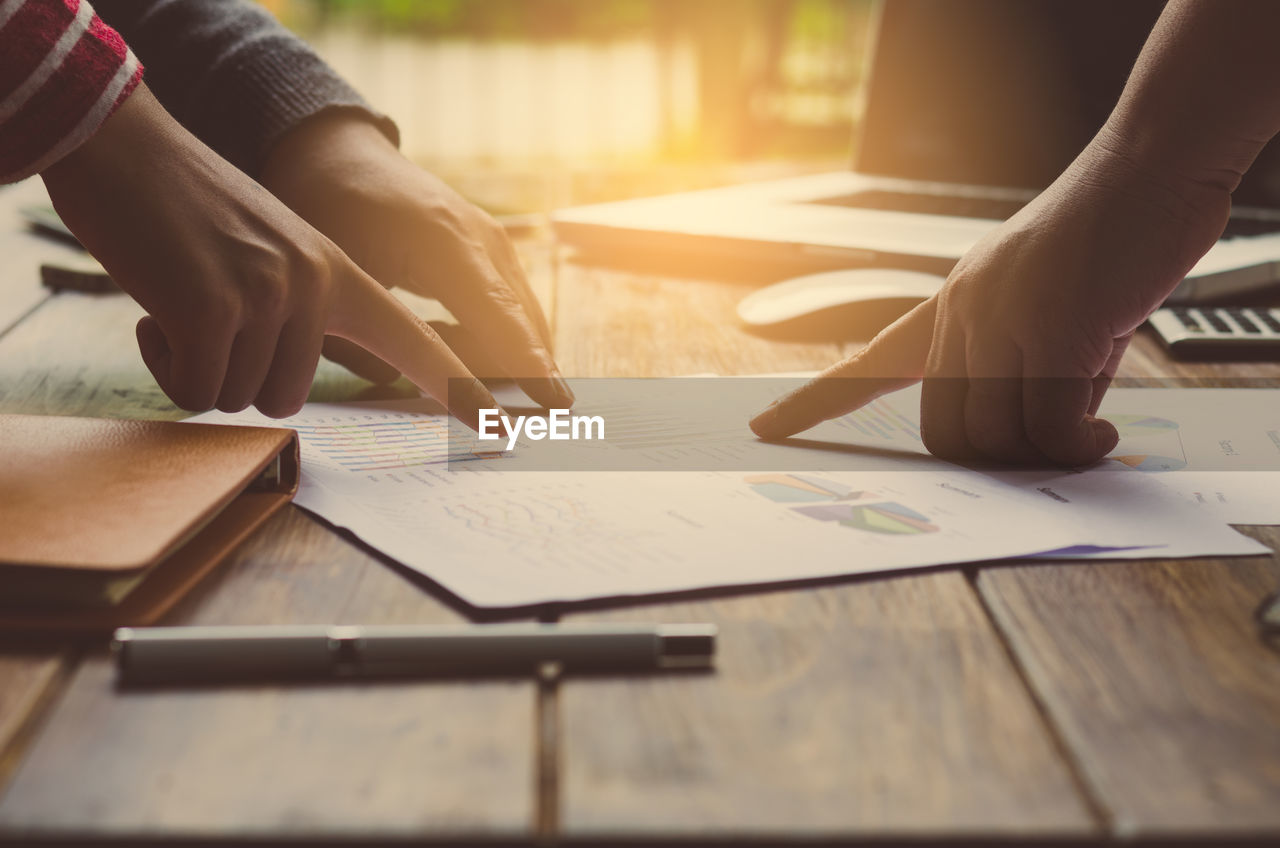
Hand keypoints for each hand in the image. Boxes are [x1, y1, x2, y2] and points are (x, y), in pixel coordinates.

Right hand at [41, 86, 498, 425]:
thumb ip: (304, 307)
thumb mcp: (275, 249)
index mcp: (341, 274)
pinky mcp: (212, 309)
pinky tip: (156, 310)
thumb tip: (292, 384)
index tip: (500, 426)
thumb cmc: (192, 209)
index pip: (416, 342)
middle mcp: (316, 286)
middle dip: (237, 374)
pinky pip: (196, 390)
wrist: (125, 146)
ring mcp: (269, 296)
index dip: (458, 387)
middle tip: (207, 314)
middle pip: (287, 397)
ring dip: (198, 365)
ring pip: (238, 398)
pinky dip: (166, 366)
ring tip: (183, 298)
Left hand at [259, 111, 571, 407]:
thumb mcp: (332, 279)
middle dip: (532, 370)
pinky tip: (451, 343)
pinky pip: (508, 304)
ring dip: (505, 356)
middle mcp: (482, 237)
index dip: (526, 362)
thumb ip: (362, 345)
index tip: (554, 401)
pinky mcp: (490, 248)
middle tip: (539, 420)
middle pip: (522, 322)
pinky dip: (494, 336)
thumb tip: (401, 386)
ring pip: (520, 316)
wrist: (335, 154)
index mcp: (444, 241)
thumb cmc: (325, 210)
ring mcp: (493, 240)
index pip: (498, 315)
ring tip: (465, 372)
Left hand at [749, 132, 1231, 464]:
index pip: (867, 363)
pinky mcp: (1054, 328)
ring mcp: (1002, 320)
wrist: (1152, 170)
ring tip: (1087, 437)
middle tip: (1049, 450)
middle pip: (944, 430)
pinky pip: (1049, 427)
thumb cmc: (1107, 235)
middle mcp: (962, 314)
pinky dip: (1076, 446)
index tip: (766, 424)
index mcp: (950, 306)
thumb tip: (1044, 436)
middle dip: (992, 460)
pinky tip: (1101, 435)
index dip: (813, 401)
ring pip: (994, 435)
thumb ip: (1031, 367)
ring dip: (1045, 455)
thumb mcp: (1050, 307)